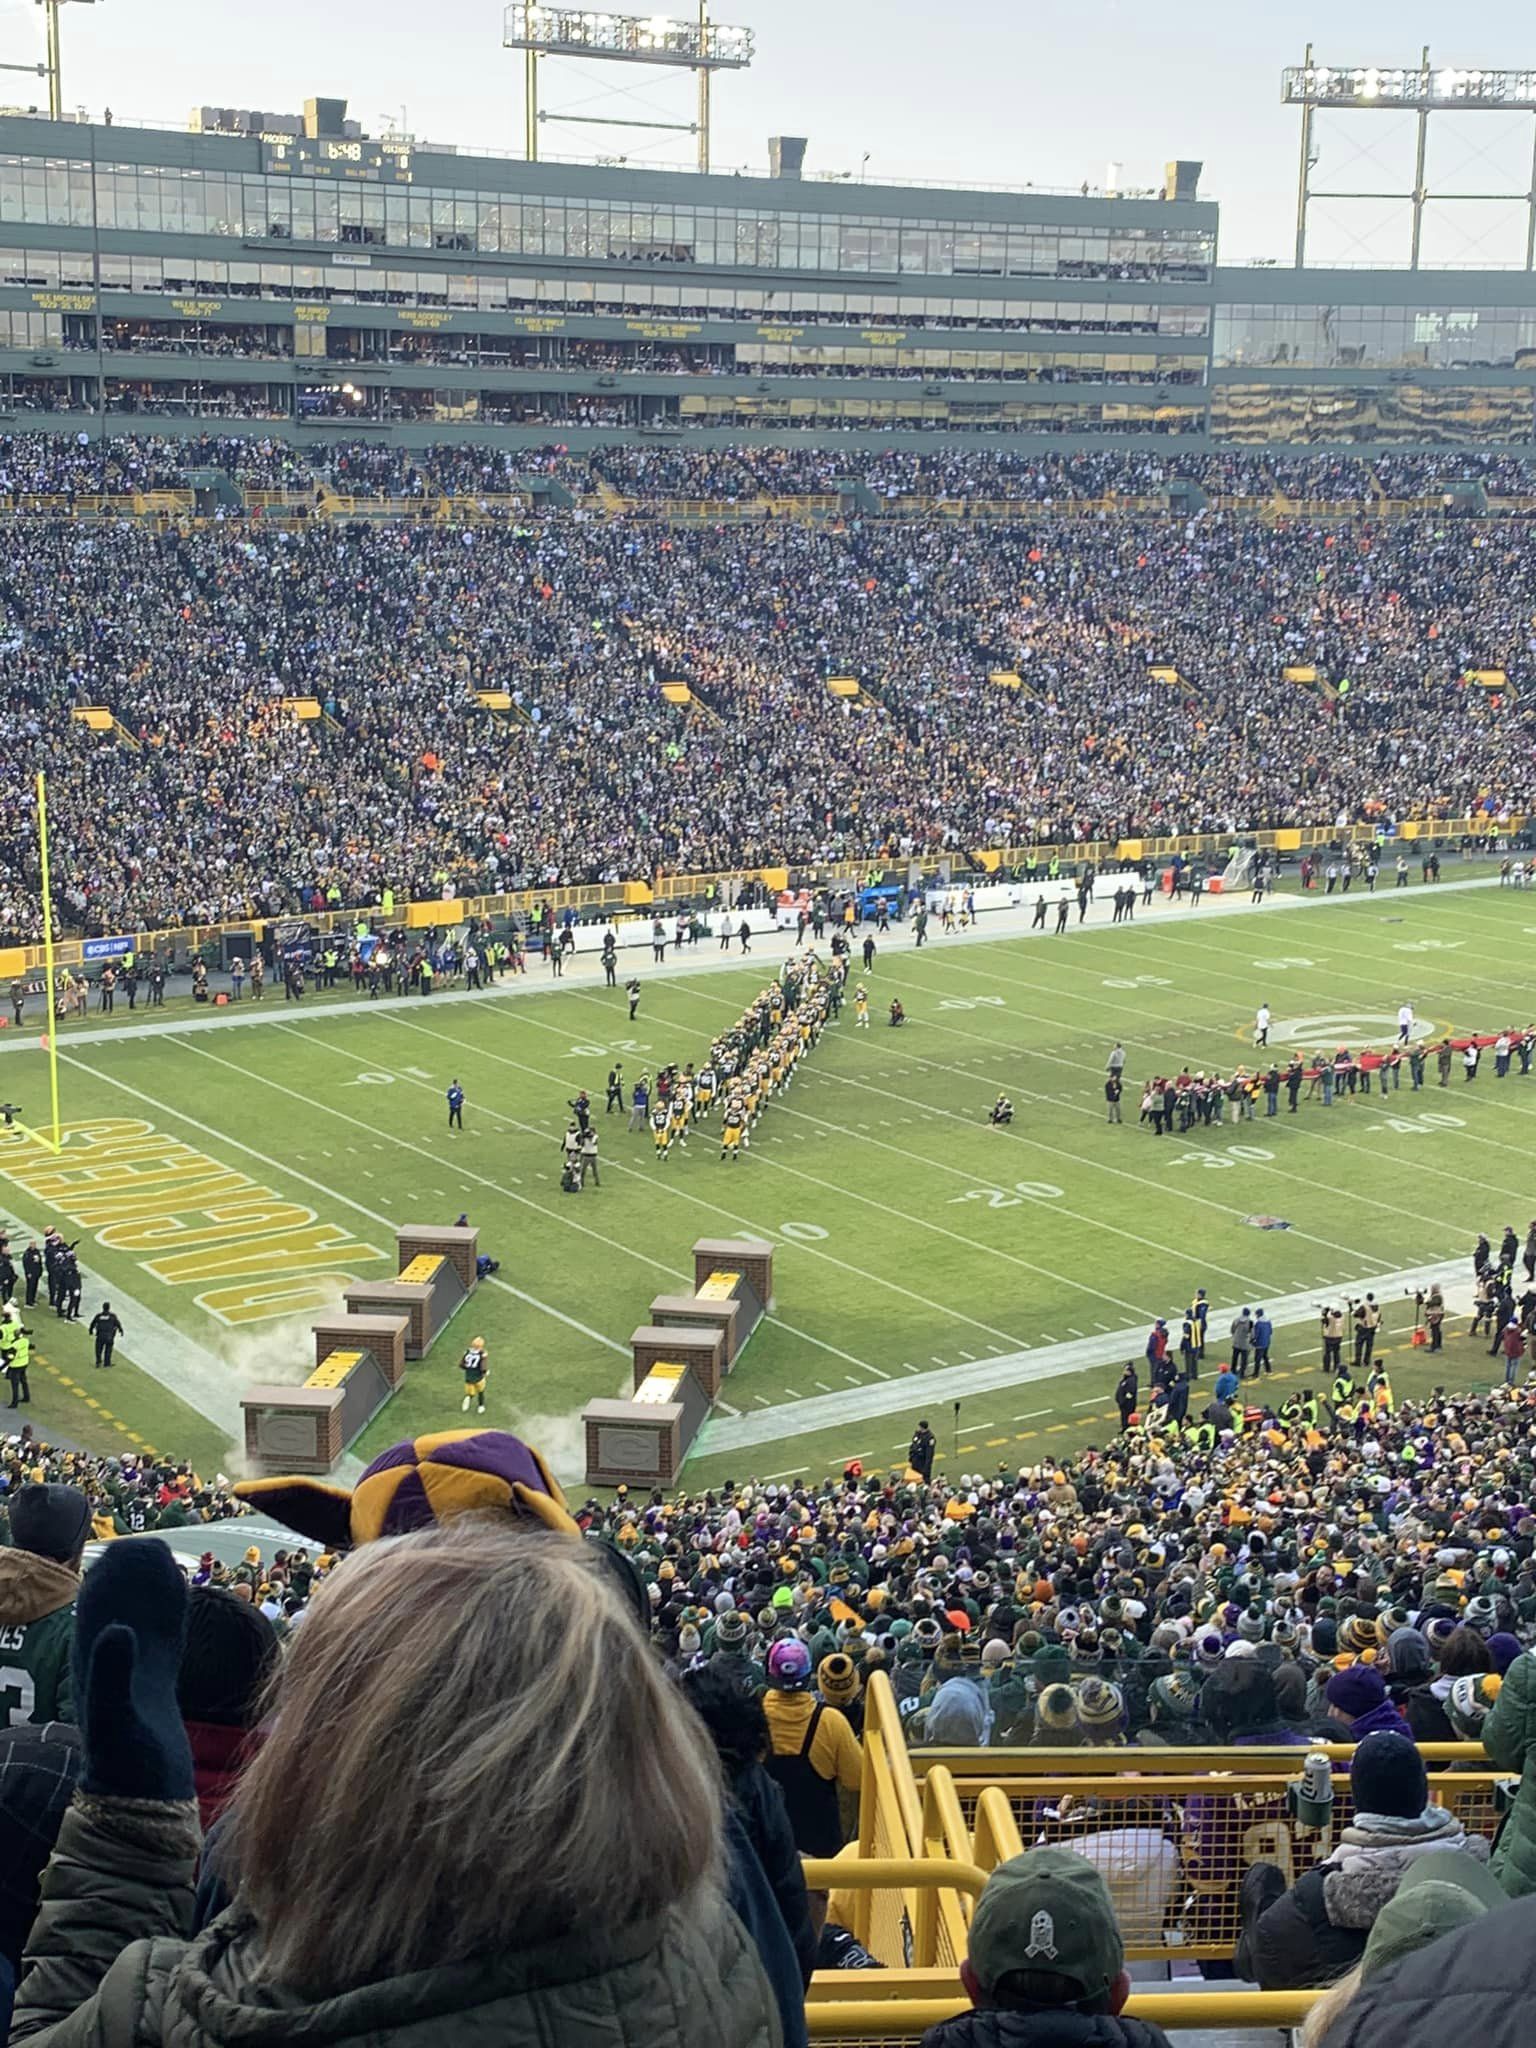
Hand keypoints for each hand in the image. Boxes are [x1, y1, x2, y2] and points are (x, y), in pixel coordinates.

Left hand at [73, 1539, 193, 1801]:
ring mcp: (133, 1669)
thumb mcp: (114, 1719)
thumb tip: (118, 1627)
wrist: (141, 1799)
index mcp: (94, 1660)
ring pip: (139, 1615)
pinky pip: (160, 1636)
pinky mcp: (155, 1682)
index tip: (143, 1552)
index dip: (116, 1572)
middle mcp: (110, 1659)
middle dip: (134, 1575)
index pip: (98, 1601)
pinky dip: (168, 1614)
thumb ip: (111, 1675)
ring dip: (152, 1592)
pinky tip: (178, 1599)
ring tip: (165, 1566)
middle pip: (118, 1602)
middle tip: (157, 1553)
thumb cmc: (124, 1766)